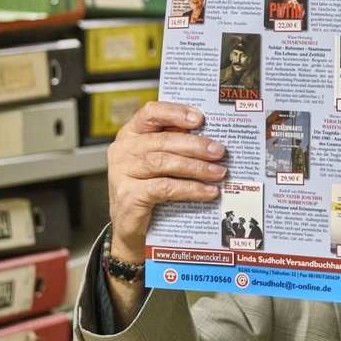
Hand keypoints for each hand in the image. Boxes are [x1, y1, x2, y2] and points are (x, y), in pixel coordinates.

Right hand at [107, 101, 227, 263]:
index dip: (176, 112)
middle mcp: (123, 150)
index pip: (151, 113)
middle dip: (195, 145)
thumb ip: (175, 147)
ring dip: (195, 167)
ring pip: (164, 162)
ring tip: (218, 172)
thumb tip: (210, 139)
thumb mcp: (159, 164)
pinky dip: (190, 189)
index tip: (200, 118)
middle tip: (219, 151)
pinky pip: (165, 188)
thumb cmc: (147, 190)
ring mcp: (122, 173)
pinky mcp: (129, 195)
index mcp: (130, 134)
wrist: (130, 228)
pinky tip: (207, 191)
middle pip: (162, 140)